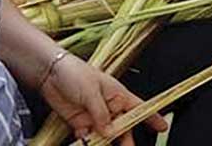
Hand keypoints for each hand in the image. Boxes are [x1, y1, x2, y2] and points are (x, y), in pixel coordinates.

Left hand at [40, 55, 166, 144]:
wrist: (49, 73)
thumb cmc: (74, 72)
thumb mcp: (91, 91)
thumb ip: (101, 114)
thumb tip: (109, 132)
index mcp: (118, 95)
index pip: (139, 107)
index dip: (152, 117)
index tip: (162, 127)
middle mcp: (108, 107)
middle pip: (123, 127)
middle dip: (126, 141)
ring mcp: (94, 117)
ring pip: (105, 136)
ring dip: (105, 144)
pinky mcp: (80, 123)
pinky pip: (88, 138)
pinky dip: (88, 144)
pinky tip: (87, 143)